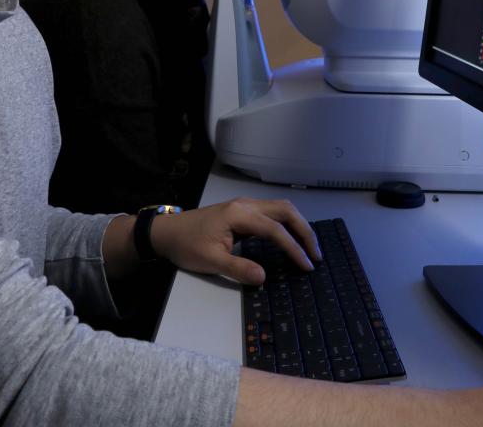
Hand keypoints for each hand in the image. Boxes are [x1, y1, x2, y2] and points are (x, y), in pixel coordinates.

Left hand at [151, 197, 320, 284]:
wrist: (166, 232)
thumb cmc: (186, 246)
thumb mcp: (210, 261)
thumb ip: (238, 268)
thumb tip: (264, 278)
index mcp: (239, 214)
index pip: (275, 230)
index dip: (294, 248)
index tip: (307, 266)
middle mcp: (246, 204)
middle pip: (286, 211)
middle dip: (305, 231)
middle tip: (316, 255)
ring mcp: (245, 205)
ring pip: (281, 208)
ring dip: (298, 226)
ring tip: (309, 248)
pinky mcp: (243, 211)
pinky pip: (273, 213)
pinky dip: (287, 224)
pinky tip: (292, 239)